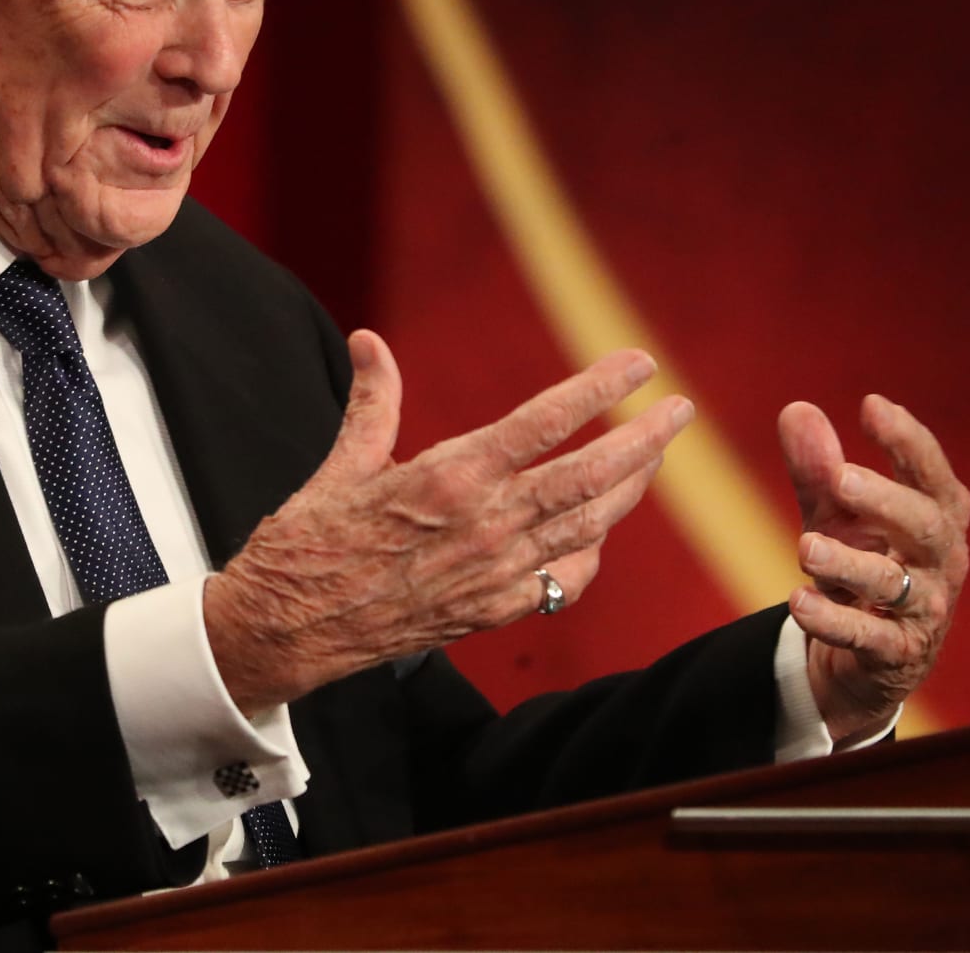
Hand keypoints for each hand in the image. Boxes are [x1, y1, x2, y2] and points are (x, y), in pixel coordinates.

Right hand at [205, 332, 694, 715]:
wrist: (290, 627)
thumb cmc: (309, 542)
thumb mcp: (342, 463)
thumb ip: (373, 400)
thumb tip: (368, 340)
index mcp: (449, 476)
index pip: (545, 423)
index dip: (599, 390)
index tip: (638, 363)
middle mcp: (485, 524)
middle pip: (590, 477)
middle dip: (644, 441)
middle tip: (679, 411)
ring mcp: (495, 573)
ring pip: (588, 526)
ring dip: (629, 489)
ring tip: (651, 458)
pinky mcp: (492, 610)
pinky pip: (562, 580)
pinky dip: (587, 552)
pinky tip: (592, 532)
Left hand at [778, 397, 969, 743]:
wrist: (863, 655)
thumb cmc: (860, 565)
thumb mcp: (835, 516)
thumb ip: (817, 469)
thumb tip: (797, 409)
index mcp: (934, 518)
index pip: (931, 474)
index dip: (908, 440)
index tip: (873, 405)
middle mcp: (939, 562)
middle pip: (926, 525)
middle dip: (886, 499)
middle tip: (841, 478)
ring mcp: (922, 610)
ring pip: (892, 583)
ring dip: (848, 562)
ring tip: (806, 546)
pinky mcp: (894, 653)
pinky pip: (865, 636)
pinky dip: (831, 619)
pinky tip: (798, 601)